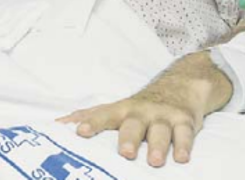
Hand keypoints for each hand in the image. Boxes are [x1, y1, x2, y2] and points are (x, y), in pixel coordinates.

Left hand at [60, 55, 229, 166]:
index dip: (92, 123)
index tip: (80, 132)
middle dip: (129, 138)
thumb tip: (59, 123)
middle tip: (124, 153)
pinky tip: (182, 158)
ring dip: (158, 145)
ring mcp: (163, 116)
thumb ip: (92, 116)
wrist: (180, 84)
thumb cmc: (141, 106)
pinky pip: (185, 134)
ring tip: (155, 161)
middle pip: (134, 124)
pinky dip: (184, 145)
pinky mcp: (184, 121)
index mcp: (122, 111)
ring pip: (161, 131)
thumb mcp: (117, 108)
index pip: (104, 116)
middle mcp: (141, 112)